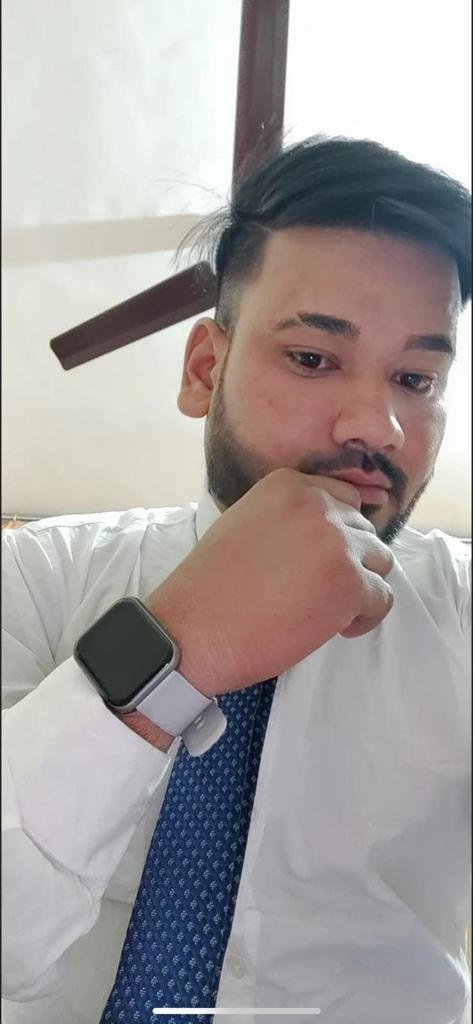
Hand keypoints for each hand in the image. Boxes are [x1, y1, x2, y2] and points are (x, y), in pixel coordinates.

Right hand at [146, 468, 393, 698]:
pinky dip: (362, 619)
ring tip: (321, 611)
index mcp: (289, 485)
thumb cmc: (213, 588)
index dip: (337, 536)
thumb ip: (290, 518)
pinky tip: (330, 629)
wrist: (193, 629)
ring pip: (380, 563)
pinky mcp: (350, 584)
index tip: (316, 563)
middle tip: (313, 593)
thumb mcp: (247, 524)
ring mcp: (338, 542)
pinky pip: (382, 599)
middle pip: (365, 531)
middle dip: (348, 564)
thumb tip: (333, 534)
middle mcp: (318, 504)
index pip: (344, 499)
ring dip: (358, 589)